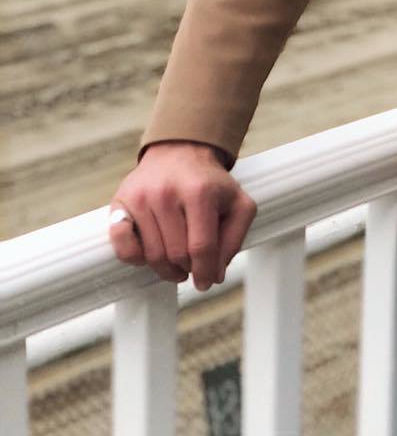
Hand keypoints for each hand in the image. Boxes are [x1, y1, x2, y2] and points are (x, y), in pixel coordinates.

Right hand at [107, 140, 257, 292]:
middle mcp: (167, 193)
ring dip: (166, 267)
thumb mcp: (237, 204)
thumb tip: (216, 274)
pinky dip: (135, 258)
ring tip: (176, 260)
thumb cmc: (209, 184)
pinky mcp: (120, 203)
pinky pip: (122, 246)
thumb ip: (234, 238)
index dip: (205, 272)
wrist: (179, 152)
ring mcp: (141, 197)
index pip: (202, 247)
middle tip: (192, 265)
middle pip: (176, 254)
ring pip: (152, 255)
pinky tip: (149, 254)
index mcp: (200, 192)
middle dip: (188, 268)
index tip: (206, 282)